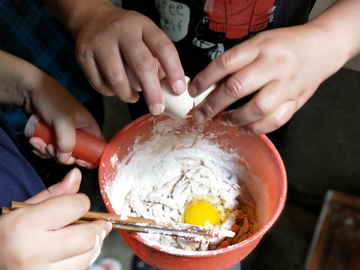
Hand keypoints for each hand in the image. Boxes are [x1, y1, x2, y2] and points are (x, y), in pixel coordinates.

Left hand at [0, 50, 104, 167]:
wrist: (29, 89)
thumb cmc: (51, 99)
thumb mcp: (63, 120)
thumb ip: (66, 141)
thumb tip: (64, 159)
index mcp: (89, 127)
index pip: (98, 148)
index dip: (91, 158)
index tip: (78, 161)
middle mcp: (79, 132)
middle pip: (76, 155)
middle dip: (61, 155)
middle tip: (50, 148)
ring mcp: (64, 134)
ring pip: (60, 154)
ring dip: (47, 152)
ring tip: (36, 141)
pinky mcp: (52, 135)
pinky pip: (49, 150)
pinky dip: (41, 149)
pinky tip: (34, 141)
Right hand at [0, 168, 110, 269]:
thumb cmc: (5, 237)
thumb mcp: (22, 210)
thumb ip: (54, 194)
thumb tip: (76, 176)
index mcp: (26, 225)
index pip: (75, 207)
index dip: (82, 201)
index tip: (80, 203)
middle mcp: (35, 252)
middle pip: (88, 237)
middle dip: (98, 227)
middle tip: (98, 222)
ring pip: (88, 256)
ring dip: (93, 244)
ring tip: (83, 236)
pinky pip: (80, 269)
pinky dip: (83, 258)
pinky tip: (74, 252)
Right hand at [47, 0, 185, 114]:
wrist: (91, 18)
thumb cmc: (125, 33)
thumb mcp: (146, 36)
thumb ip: (158, 60)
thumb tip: (171, 88)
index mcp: (142, 26)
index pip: (163, 47)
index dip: (173, 70)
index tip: (178, 89)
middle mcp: (121, 31)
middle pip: (140, 64)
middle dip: (151, 91)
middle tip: (157, 108)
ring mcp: (100, 42)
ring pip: (117, 78)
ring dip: (128, 94)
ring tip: (134, 97)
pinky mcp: (84, 55)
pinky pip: (99, 84)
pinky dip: (110, 92)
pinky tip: (116, 89)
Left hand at [189, 26, 333, 133]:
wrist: (321, 48)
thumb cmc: (285, 46)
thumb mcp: (258, 43)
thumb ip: (237, 62)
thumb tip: (209, 84)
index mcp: (261, 47)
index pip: (225, 64)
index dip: (205, 80)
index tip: (193, 91)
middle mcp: (274, 66)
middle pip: (237, 87)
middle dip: (213, 104)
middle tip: (200, 114)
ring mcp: (287, 85)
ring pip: (257, 108)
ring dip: (234, 118)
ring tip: (223, 119)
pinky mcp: (296, 101)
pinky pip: (275, 121)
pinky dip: (256, 128)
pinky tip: (243, 128)